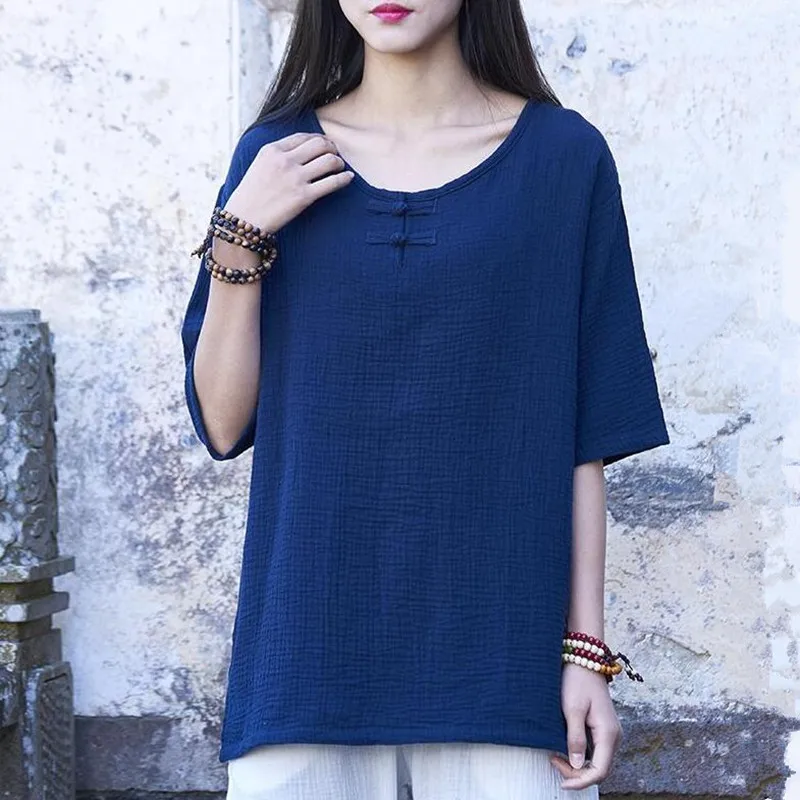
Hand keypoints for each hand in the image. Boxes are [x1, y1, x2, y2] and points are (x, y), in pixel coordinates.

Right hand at [225, 132, 353, 232]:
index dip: (319, 139)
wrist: (244, 220)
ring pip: (329, 160)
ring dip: (339, 163)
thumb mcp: (259, 166)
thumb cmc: (251, 196)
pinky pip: (332, 182)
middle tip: (336, 155)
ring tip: (340, 168)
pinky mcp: (304, 197)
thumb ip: (278, 156)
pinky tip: (348, 178)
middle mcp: (284, 161)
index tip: (325, 146)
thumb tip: (300, 152)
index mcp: (272, 150)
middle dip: (332, 148)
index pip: (303, 137)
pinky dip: (344, 178)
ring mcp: (295, 178)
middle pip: (320, 144)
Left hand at [549, 663, 621, 789]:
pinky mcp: (603, 728)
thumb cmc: (576, 681)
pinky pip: (595, 750)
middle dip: (577, 774)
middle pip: (600, 769)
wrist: (583, 659)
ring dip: (578, 766)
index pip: (600, 771)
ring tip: (556, 757)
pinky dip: (581, 756)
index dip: (581, 781)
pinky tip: (565, 749)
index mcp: (609, 733)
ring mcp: (610, 732)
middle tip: (553, 762)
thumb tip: (577, 766)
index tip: (561, 781)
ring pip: (597, 761)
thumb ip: (575, 738)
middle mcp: (614, 736)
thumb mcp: (572, 709)